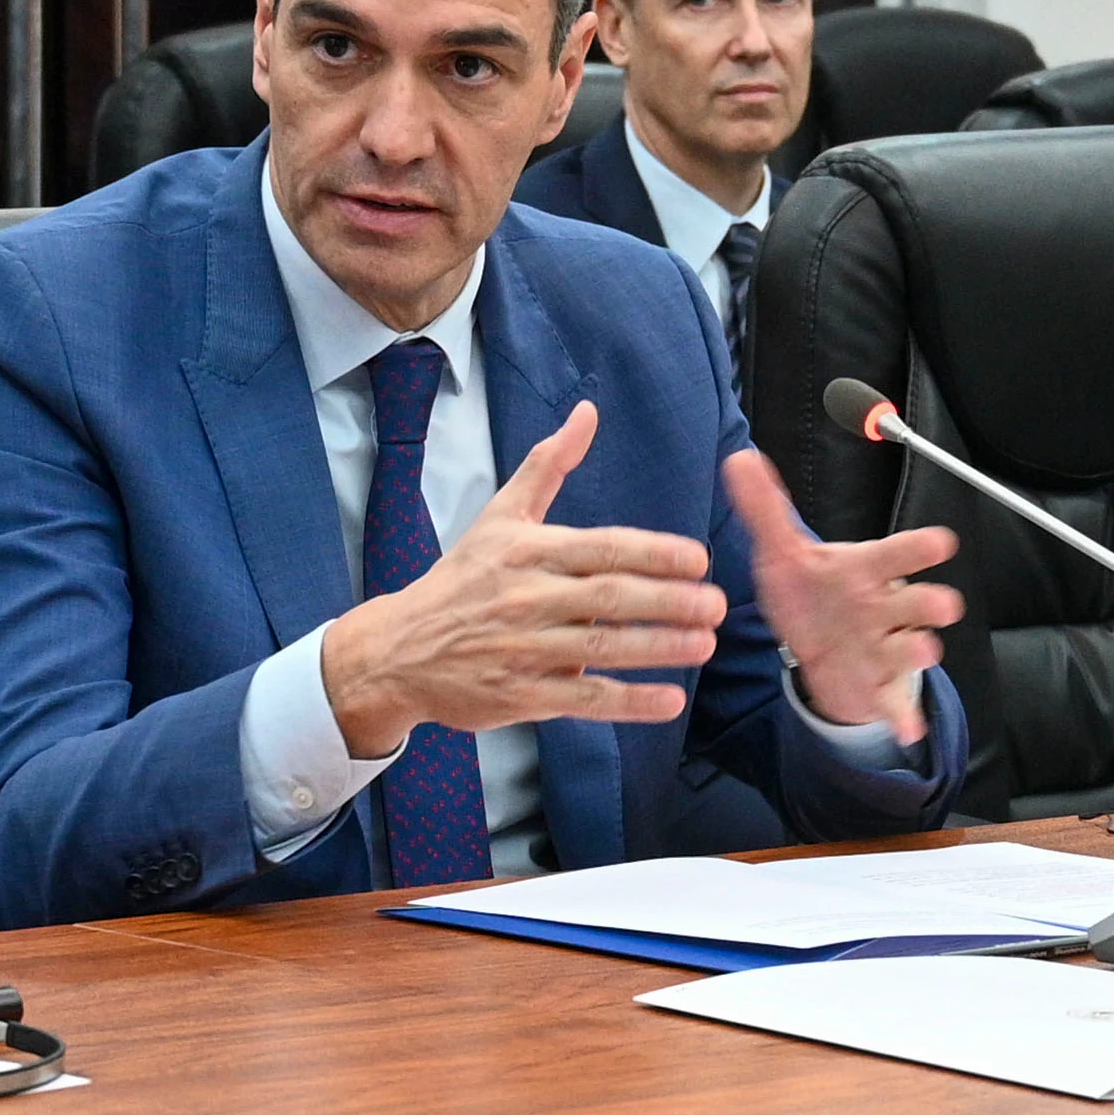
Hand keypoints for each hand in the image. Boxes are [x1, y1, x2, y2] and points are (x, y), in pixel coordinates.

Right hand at [320, 403, 724, 755]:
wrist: (397, 650)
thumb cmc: (459, 581)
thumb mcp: (500, 516)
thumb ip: (548, 465)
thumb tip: (587, 413)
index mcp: (527, 551)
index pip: (600, 548)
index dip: (652, 553)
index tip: (697, 559)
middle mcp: (526, 597)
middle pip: (608, 597)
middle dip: (667, 601)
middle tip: (716, 604)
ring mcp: (523, 649)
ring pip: (601, 647)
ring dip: (658, 648)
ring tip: (705, 644)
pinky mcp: (519, 696)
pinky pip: (582, 699)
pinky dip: (627, 702)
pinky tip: (669, 701)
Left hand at [723, 447, 961, 742]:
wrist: (820, 647)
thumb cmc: (811, 592)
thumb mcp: (783, 550)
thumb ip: (765, 507)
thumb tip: (740, 457)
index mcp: (865, 572)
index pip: (895, 554)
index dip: (918, 549)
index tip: (941, 542)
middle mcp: (884, 609)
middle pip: (915, 602)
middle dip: (930, 603)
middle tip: (943, 603)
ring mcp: (884, 649)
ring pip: (910, 649)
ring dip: (919, 651)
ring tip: (924, 650)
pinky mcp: (876, 686)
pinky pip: (893, 702)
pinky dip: (901, 715)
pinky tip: (908, 730)